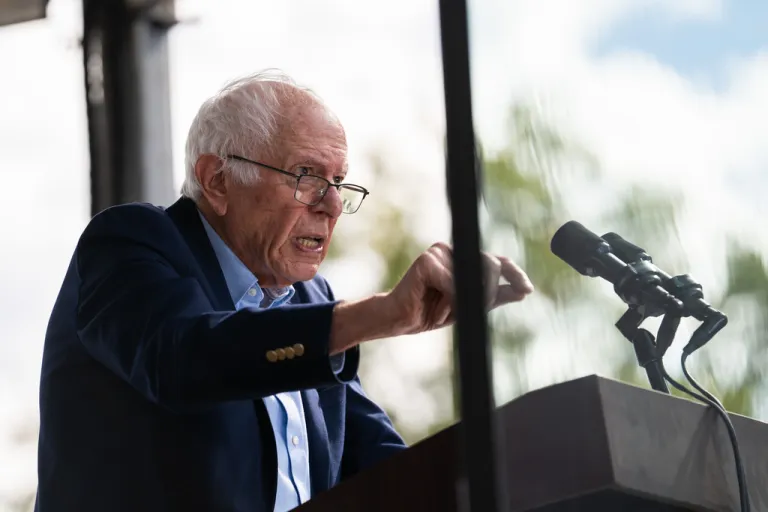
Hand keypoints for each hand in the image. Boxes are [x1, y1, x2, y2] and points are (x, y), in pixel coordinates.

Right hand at [384, 242, 533, 335]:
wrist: (402, 319)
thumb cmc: (432, 310)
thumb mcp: (469, 306)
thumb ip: (494, 297)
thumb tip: (524, 290)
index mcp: (464, 259)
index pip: (497, 261)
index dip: (515, 273)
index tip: (527, 290)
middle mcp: (453, 251)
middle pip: (490, 265)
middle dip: (488, 293)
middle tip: (474, 309)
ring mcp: (439, 252)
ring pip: (472, 275)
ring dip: (465, 300)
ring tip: (447, 310)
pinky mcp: (426, 261)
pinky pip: (452, 283)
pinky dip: (449, 300)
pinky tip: (437, 307)